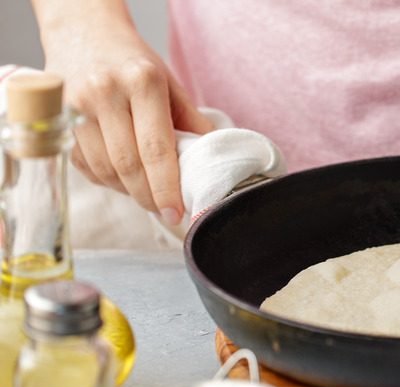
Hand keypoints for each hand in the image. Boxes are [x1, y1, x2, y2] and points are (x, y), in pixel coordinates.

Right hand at [32, 0, 213, 224]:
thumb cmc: (134, 64)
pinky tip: (120, 174)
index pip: (156, 149)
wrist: (86, 33)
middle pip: (128, 165)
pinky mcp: (57, 119)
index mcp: (142, 81)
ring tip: (145, 190)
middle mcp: (105, 92)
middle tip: (164, 209)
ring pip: (104, 169)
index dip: (166, 187)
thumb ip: (192, 124)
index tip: (176, 212)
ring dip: (127, 190)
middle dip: (149, 196)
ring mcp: (75, 106)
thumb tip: (213, 163)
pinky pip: (84, 164)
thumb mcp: (170, 85)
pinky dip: (105, 178)